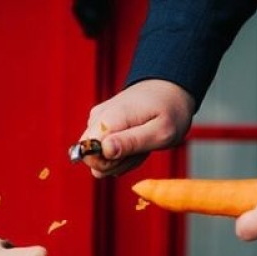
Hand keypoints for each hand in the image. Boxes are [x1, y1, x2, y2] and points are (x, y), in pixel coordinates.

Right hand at [80, 79, 195, 177]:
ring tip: (142, 144)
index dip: (109, 162)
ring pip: (98, 160)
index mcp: (110, 118)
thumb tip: (105, 150)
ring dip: (123, 160)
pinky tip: (136, 143)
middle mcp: (96, 119)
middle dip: (118, 164)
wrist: (168, 90)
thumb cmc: (168, 110)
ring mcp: (95, 123)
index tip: (131, 153)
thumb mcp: (160, 131)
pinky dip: (122, 155)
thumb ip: (132, 142)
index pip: (88, 151)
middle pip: (91, 159)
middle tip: (141, 150)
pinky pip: (103, 154)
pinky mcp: (98, 128)